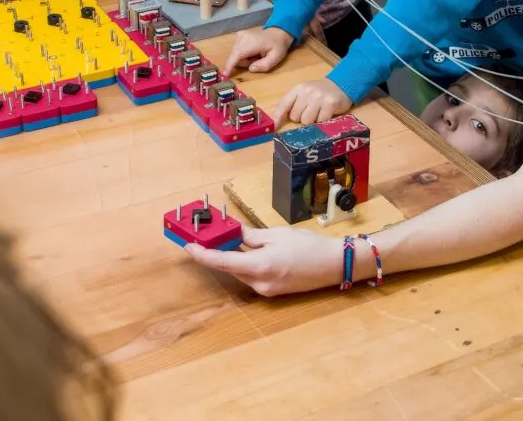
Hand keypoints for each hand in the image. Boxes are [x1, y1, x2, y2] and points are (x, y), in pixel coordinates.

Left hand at [184, 226, 344, 295]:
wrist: (334, 265)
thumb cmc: (309, 247)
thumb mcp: (276, 235)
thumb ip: (250, 235)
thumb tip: (232, 231)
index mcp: (259, 266)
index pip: (221, 261)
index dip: (202, 254)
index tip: (188, 245)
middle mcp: (259, 283)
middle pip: (229, 268)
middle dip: (218, 252)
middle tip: (209, 234)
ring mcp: (266, 290)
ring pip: (240, 272)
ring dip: (232, 258)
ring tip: (229, 237)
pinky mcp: (272, 291)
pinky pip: (252, 276)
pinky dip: (245, 264)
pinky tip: (247, 250)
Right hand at [225, 27, 293, 73]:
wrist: (278, 33)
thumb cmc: (278, 46)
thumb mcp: (276, 58)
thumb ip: (264, 65)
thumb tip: (250, 69)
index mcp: (252, 42)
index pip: (237, 55)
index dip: (230, 65)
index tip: (224, 75)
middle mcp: (243, 37)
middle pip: (236, 57)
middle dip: (245, 63)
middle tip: (258, 59)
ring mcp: (239, 35)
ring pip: (236, 55)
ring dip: (245, 59)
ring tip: (257, 55)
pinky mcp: (238, 36)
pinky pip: (237, 51)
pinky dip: (244, 54)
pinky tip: (253, 51)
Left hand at [273, 78, 352, 126]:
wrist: (341, 85)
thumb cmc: (318, 93)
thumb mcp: (303, 94)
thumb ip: (290, 105)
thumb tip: (275, 122)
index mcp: (298, 89)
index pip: (284, 104)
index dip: (278, 117)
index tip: (273, 128)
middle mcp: (307, 92)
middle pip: (295, 117)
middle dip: (301, 118)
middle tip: (309, 111)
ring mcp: (319, 98)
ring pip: (307, 121)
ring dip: (312, 121)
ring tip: (318, 113)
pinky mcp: (330, 104)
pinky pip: (320, 122)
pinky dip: (323, 121)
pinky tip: (326, 114)